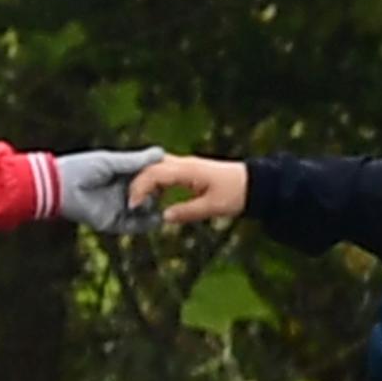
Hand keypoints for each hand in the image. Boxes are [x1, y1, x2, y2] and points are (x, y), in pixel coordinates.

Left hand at [51, 146, 167, 233]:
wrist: (61, 187)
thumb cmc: (82, 168)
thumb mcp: (112, 162)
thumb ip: (136, 161)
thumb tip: (162, 152)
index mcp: (123, 176)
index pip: (149, 178)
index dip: (161, 177)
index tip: (175, 173)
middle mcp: (123, 193)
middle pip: (150, 195)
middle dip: (161, 193)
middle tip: (170, 190)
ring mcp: (118, 208)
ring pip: (145, 212)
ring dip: (156, 209)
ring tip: (167, 205)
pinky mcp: (113, 223)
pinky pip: (134, 226)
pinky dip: (147, 224)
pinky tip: (158, 218)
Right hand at [130, 156, 248, 224]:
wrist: (253, 183)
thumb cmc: (235, 194)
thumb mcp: (212, 207)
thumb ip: (187, 212)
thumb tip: (163, 217)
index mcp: (188, 170)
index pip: (155, 173)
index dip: (140, 188)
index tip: (133, 205)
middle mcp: (184, 163)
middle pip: (150, 166)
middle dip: (136, 182)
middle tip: (128, 203)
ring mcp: (185, 165)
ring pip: (156, 167)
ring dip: (144, 181)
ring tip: (136, 201)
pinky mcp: (188, 170)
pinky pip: (165, 171)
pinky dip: (154, 182)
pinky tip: (151, 197)